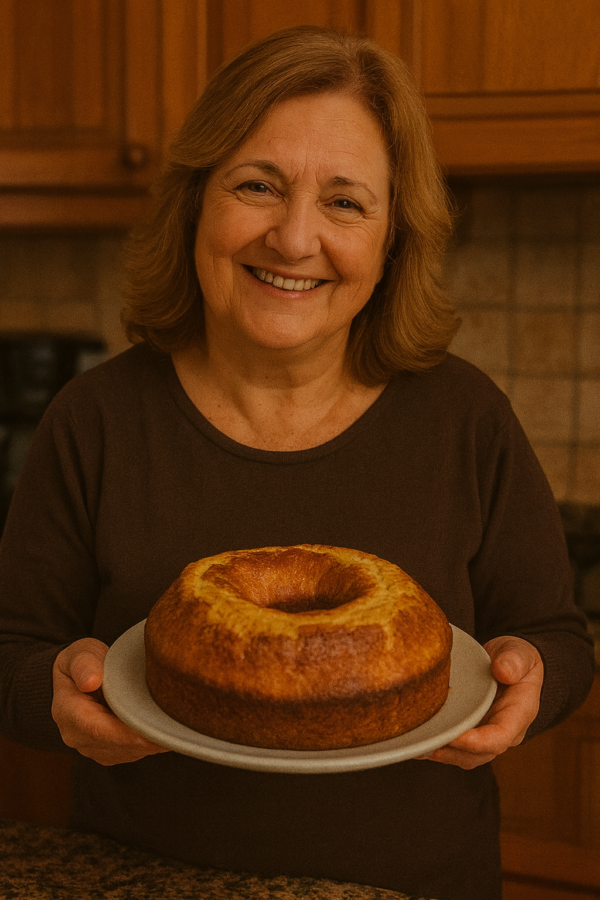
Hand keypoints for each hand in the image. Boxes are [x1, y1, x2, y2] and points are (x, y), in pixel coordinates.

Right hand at [52, 638, 168, 765]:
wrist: (78, 677)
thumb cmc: (83, 662)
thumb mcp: (80, 654)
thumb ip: (84, 665)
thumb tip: (90, 681)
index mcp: (68, 713)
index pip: (97, 730)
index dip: (126, 734)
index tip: (152, 734)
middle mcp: (77, 737)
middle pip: (117, 745)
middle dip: (146, 740)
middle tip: (177, 733)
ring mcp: (93, 747)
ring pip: (128, 752)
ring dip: (151, 743)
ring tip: (176, 730)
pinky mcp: (108, 751)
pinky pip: (132, 752)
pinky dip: (150, 744)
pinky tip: (166, 730)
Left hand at [418, 635, 543, 769]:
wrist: (510, 661)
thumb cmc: (517, 658)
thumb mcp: (520, 653)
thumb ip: (515, 661)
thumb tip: (503, 671)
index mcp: (519, 713)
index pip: (500, 737)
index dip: (478, 742)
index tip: (454, 738)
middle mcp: (505, 731)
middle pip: (480, 754)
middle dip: (453, 753)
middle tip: (427, 744)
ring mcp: (487, 733)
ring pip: (466, 756)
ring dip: (443, 754)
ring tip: (418, 747)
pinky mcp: (473, 731)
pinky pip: (457, 748)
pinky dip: (439, 746)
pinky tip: (419, 741)